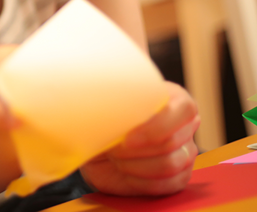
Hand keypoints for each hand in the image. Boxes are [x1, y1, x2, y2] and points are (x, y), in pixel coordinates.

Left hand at [80, 81, 198, 195]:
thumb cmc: (103, 121)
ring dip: (135, 165)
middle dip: (135, 150)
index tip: (127, 138)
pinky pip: (168, 184)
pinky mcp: (179, 177)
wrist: (97, 147)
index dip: (156, 126)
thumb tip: (103, 99)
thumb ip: (114, 101)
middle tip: (112, 148)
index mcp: (173, 99)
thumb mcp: (105, 105)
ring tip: (115, 157)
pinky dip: (141, 181)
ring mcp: (185, 152)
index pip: (184, 109)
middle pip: (171, 141)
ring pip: (170, 164)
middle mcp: (184, 125)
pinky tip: (125, 172)